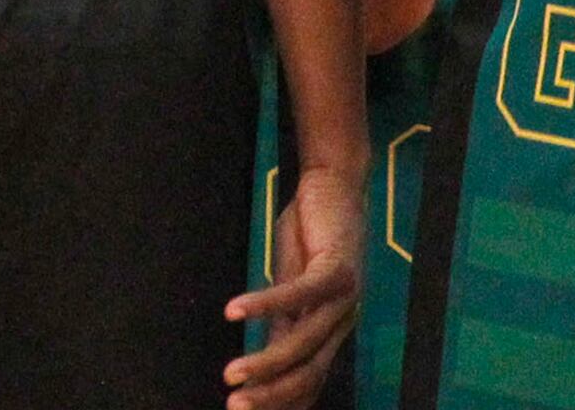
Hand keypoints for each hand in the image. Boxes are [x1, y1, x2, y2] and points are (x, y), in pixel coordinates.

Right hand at [223, 162, 360, 409]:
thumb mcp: (292, 285)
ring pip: (304, 343)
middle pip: (309, 373)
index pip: (311, 382)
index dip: (281, 402)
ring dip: (265, 363)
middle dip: (271, 395)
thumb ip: (283, 322)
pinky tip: (233, 312)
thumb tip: (262, 359)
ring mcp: (344, 298)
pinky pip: (298, 294)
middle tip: (234, 406)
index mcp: (331, 329)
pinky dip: (264, 305)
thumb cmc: (311, 237)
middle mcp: (343, 321)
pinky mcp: (335, 268)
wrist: (336, 186)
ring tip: (231, 374)